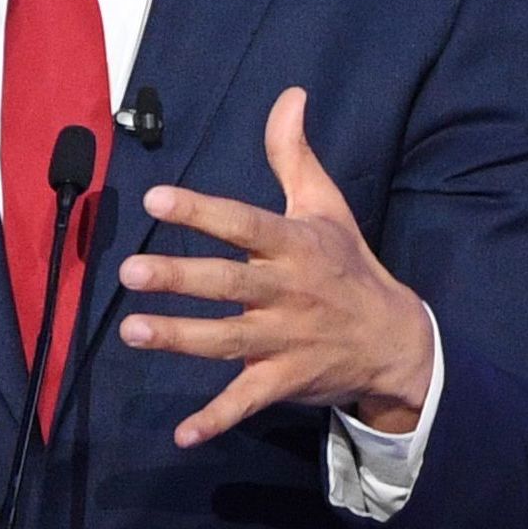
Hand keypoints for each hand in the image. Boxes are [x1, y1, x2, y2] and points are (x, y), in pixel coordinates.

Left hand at [116, 87, 434, 449]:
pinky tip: (183, 433)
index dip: (202, 211)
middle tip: (130, 273)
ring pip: (228, 340)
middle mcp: (289, 293)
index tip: (157, 198)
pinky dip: (217, 419)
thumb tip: (289, 95)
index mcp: (296, 246)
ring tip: (132, 332)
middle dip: (182, 279)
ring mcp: (288, 340)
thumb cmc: (350, 268)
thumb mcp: (327, 207)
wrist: (397, 341)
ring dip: (181, 338)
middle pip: (230, 284)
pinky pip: (248, 401)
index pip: (244, 224)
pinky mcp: (286, 381)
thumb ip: (294, 155)